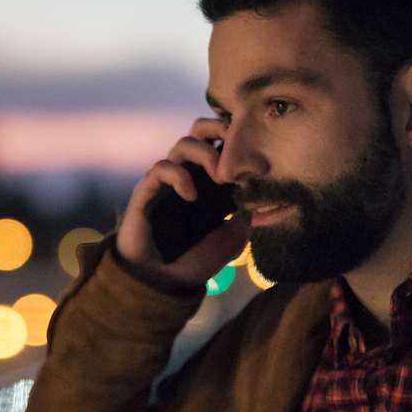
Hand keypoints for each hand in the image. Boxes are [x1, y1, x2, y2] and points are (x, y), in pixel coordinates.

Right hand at [116, 118, 248, 288]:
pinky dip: (180, 176)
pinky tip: (192, 196)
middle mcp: (191, 176)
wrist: (163, 283)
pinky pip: (162, 167)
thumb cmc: (197, 261)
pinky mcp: (148, 190)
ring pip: (183, 143)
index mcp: (211, 183)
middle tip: (236, 146)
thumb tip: (261, 194)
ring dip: (205, 153)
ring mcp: (169, 182)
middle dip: (218, 128)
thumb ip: (247, 214)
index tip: (263, 166)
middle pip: (200, 130)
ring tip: (219, 177)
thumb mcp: (233, 238)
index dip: (241, 145)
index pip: (223, 146)